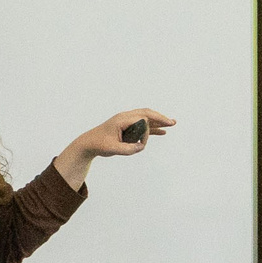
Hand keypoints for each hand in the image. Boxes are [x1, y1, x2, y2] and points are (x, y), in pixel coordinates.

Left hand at [54, 110, 175, 188]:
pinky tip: (162, 132)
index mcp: (121, 119)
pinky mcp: (128, 127)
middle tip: (172, 122)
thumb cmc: (99, 144)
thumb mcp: (113, 149)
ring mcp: (127, 121)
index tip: (142, 144)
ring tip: (172, 123)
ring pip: (146, 118)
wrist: (90, 143)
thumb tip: (141, 147)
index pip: (141, 120)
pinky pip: (143, 125)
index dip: (146, 132)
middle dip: (160, 117)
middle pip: (146, 113)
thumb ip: (127, 149)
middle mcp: (126, 117)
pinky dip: (153, 128)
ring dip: (159, 121)